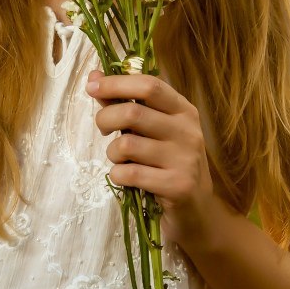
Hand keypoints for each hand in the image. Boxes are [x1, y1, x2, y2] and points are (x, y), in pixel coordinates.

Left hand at [86, 66, 217, 249]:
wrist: (197, 211)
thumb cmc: (166, 162)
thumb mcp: (151, 129)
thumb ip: (123, 102)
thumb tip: (93, 78)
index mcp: (183, 110)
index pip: (149, 85)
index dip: (116, 83)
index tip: (92, 87)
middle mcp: (188, 131)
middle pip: (133, 112)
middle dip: (105, 119)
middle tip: (104, 131)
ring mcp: (185, 159)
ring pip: (127, 144)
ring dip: (112, 153)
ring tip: (120, 160)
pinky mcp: (178, 186)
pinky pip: (130, 173)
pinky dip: (117, 175)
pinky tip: (126, 178)